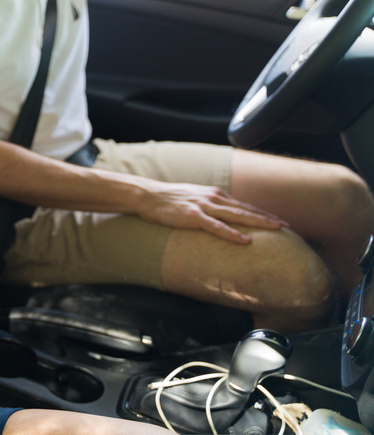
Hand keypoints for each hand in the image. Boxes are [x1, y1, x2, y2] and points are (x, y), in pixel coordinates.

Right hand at [136, 180, 285, 243]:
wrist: (147, 195)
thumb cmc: (168, 199)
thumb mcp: (193, 198)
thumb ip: (208, 206)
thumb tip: (220, 217)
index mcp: (214, 194)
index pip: (244, 205)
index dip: (263, 213)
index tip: (280, 221)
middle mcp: (213, 198)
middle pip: (246, 209)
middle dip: (268, 218)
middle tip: (288, 227)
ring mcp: (203, 206)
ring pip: (237, 215)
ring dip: (258, 222)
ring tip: (276, 229)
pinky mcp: (192, 216)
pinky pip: (216, 227)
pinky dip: (232, 233)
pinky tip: (245, 240)